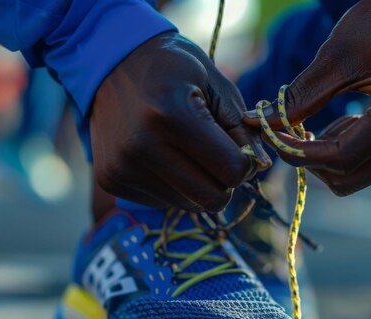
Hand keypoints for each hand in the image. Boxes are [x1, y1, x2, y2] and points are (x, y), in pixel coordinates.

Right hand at [91, 32, 267, 211]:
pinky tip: (162, 155)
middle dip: (225, 182)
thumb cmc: (173, 69)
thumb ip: (242, 128)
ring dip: (198, 185)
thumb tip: (260, 166)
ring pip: (189, 205)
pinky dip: (173, 185)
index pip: (231, 171)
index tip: (239, 148)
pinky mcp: (110, 180)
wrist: (110, 62)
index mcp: (172, 116)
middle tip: (218, 156)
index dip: (245, 163)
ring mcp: (122, 168)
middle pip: (211, 199)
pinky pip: (163, 202)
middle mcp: (141, 147)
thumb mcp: (216, 84)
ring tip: (184, 150)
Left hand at [244, 0, 370, 195]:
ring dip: (330, 156)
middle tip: (291, 132)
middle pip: (351, 178)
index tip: (273, 137)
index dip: (300, 154)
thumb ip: (302, 96)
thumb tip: (259, 122)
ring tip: (319, 121)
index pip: (342, 158)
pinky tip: (344, 121)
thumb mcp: (338, 54)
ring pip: (362, 175)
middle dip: (313, 160)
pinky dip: (350, 150)